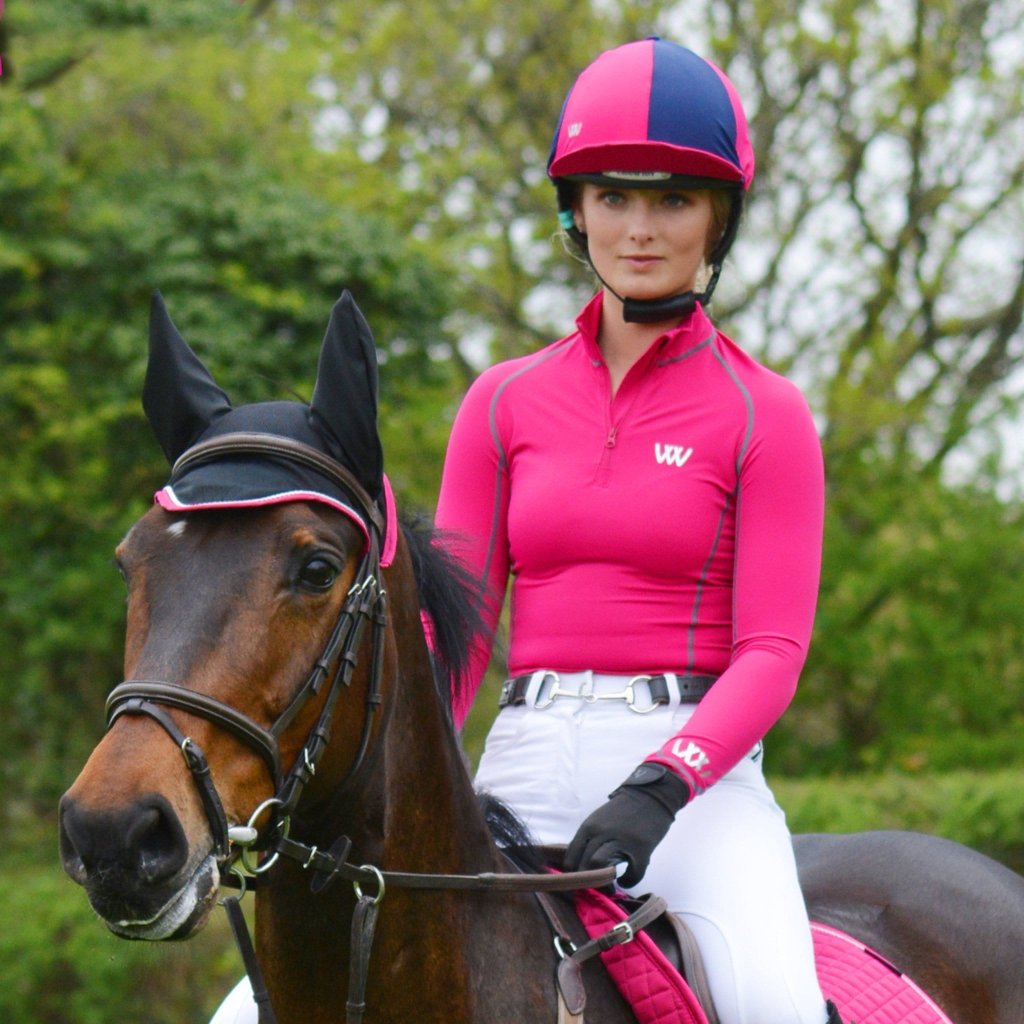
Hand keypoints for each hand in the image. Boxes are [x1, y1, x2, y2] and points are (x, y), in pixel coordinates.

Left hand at [564, 763, 689, 886]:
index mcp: (588, 827)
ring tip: (610, 887)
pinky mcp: (641, 849)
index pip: (571, 858)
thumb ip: (588, 839)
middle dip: (588, 882)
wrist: (650, 797)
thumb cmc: (622, 811)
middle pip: (583, 866)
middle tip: (596, 888)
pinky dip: (628, 882)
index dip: (574, 875)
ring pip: (600, 868)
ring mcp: (621, 841)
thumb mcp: (598, 820)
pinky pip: (632, 875)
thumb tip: (579, 865)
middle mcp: (600, 833)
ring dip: (604, 884)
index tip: (581, 882)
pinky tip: (625, 881)